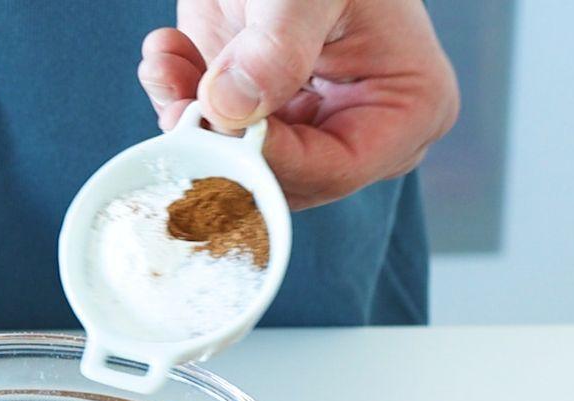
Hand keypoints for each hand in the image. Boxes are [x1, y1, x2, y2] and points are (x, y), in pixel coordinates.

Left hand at [138, 0, 459, 208]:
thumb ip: (276, 48)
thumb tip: (230, 109)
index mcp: (408, 109)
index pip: (337, 169)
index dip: (273, 160)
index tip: (220, 125)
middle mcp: (357, 130)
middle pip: (283, 179)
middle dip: (222, 146)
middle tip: (178, 105)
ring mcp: (304, 126)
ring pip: (237, 165)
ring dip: (189, 120)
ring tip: (166, 63)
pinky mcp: (256, 113)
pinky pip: (211, 135)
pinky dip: (177, 99)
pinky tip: (165, 56)